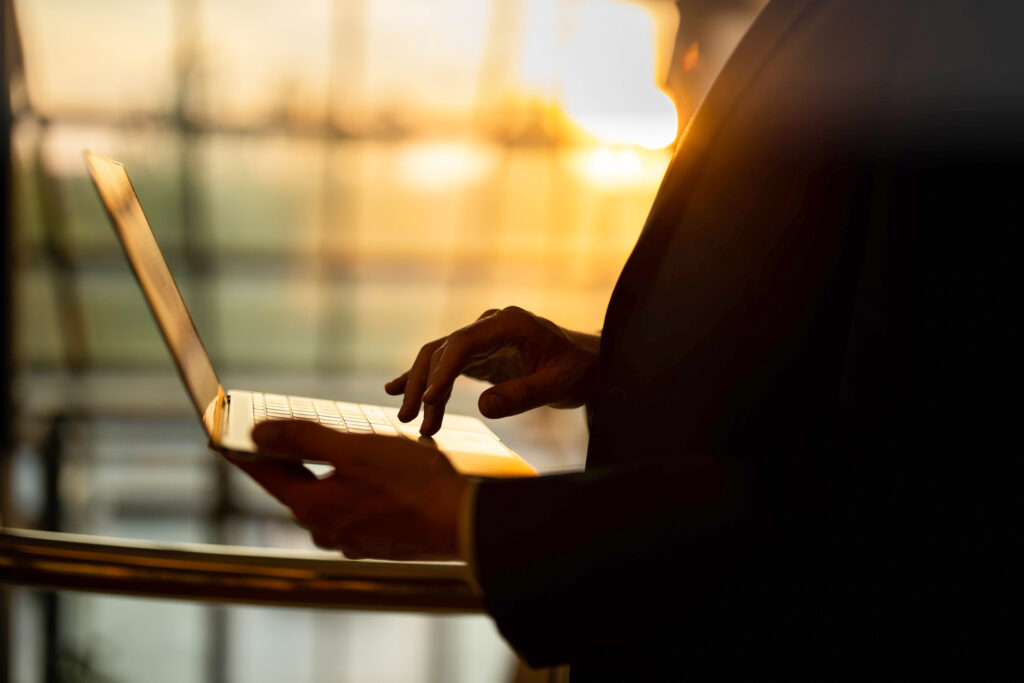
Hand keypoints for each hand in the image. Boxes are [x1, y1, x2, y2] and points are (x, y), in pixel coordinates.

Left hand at [231, 420, 468, 560]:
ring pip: (328, 499)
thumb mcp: (354, 449)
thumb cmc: (412, 483)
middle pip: (297, 487)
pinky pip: (353, 511)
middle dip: (292, 461)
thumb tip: (257, 434)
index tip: (226, 439)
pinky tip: (375, 478)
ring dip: (330, 476)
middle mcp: (326, 530)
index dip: (246, 452)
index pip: (266, 474)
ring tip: (343, 452)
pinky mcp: (377, 543)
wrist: (465, 521)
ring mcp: (352, 541)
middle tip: (287, 434)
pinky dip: (354, 491)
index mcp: (313, 508)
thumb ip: (302, 438)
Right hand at [385, 306, 599, 435]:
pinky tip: (395, 390)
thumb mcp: (558, 384)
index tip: (428, 401)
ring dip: (421, 388)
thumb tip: (484, 407)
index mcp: (508, 323)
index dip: (442, 371)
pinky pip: (445, 366)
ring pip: (438, 358)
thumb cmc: (578, 370)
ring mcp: (481, 339)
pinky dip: (425, 380)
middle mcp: (489, 325)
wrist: (589, 363)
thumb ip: (523, 395)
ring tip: (408, 420)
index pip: (463, 343)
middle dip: (421, 383)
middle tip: (410, 417)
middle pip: (442, 349)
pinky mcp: (479, 355)